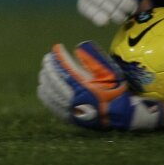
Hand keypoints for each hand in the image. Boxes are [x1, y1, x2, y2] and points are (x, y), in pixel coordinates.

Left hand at [37, 41, 159, 130]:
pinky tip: (43, 86)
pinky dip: (45, 93)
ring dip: (46, 78)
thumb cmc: (115, 91)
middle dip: (50, 66)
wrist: (119, 115)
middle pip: (55, 79)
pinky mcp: (68, 116)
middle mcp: (77, 98)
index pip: (67, 68)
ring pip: (50, 91)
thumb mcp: (109, 75)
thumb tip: (78, 48)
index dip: (60, 56)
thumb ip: (93, 62)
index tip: (57, 47)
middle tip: (48, 58)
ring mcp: (71, 108)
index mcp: (88, 87)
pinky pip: (51, 104)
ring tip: (45, 70)